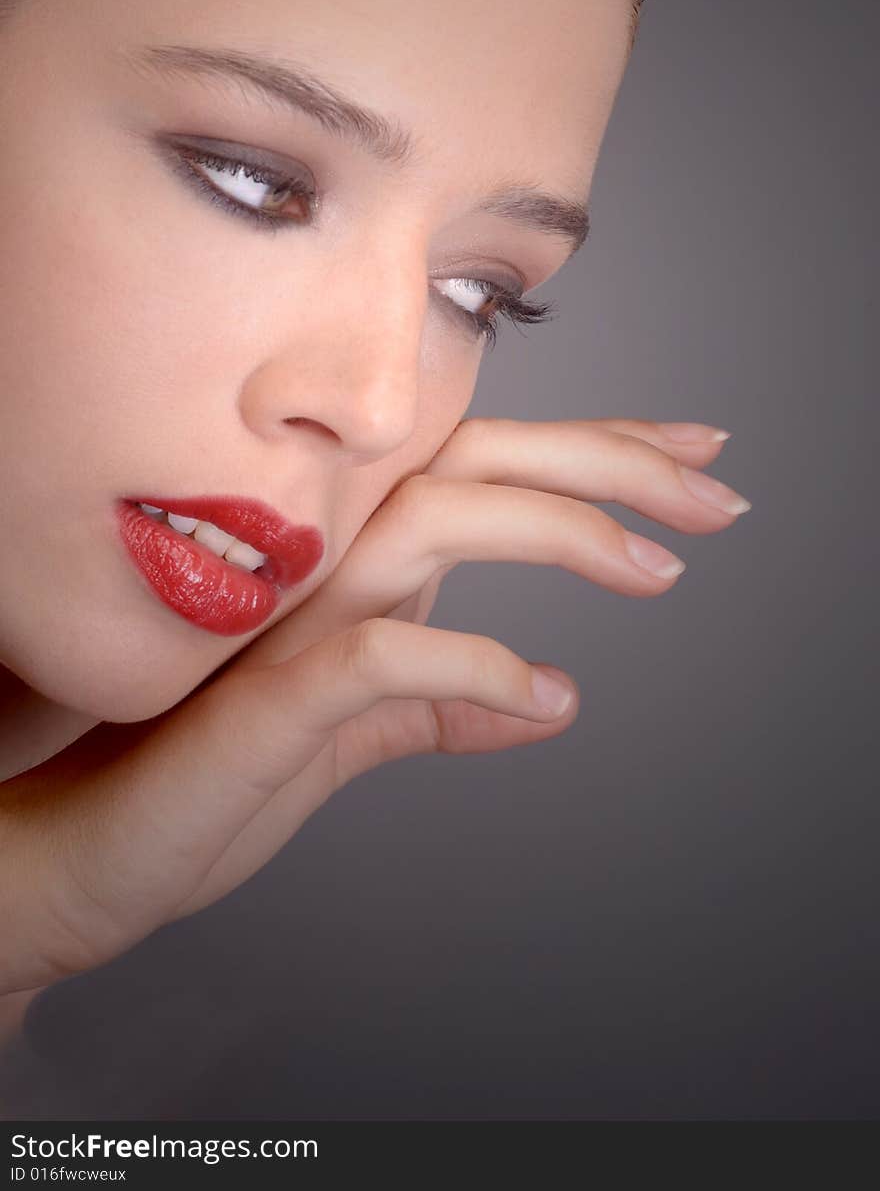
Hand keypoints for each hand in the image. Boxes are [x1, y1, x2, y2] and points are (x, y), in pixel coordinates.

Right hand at [0, 418, 747, 994]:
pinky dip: (468, 663)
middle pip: (475, 462)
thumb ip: (441, 705)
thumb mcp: (354, 734)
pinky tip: (542, 692)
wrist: (95, 844)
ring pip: (433, 521)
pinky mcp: (262, 697)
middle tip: (718, 487)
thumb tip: (550, 696)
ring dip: (557, 530)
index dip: (595, 454)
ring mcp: (291, 622)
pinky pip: (379, 654)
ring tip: (656, 567)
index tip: (690, 453)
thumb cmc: (212, 778)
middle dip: (608, 461)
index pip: (484, 472)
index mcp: (352, 564)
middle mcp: (324, 565)